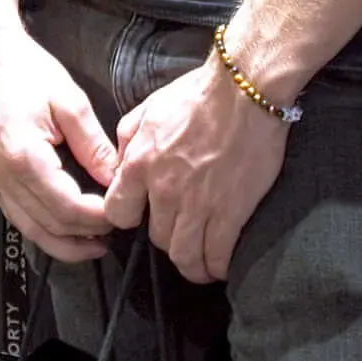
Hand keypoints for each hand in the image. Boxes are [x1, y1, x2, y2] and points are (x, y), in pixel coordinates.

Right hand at [0, 16, 120, 261]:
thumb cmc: (20, 68)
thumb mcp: (68, 100)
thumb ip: (93, 144)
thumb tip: (114, 177)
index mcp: (24, 156)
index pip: (68, 207)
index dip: (99, 217)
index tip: (122, 213)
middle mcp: (3, 175)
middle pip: (49, 225)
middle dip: (84, 234)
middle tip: (114, 232)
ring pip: (28, 228)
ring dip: (62, 242)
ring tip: (91, 244)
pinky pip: (15, 214)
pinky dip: (40, 228)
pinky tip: (60, 227)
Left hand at [102, 58, 289, 284]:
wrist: (244, 93)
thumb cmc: (198, 95)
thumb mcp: (147, 109)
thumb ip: (129, 140)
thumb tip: (122, 165)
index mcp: (139, 165)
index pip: (117, 213)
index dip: (128, 220)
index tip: (141, 219)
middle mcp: (164, 191)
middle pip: (156, 239)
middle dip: (167, 242)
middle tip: (182, 238)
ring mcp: (198, 205)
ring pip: (184, 256)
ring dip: (192, 267)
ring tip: (201, 266)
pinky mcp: (231, 213)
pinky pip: (217, 256)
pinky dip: (217, 267)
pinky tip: (221, 265)